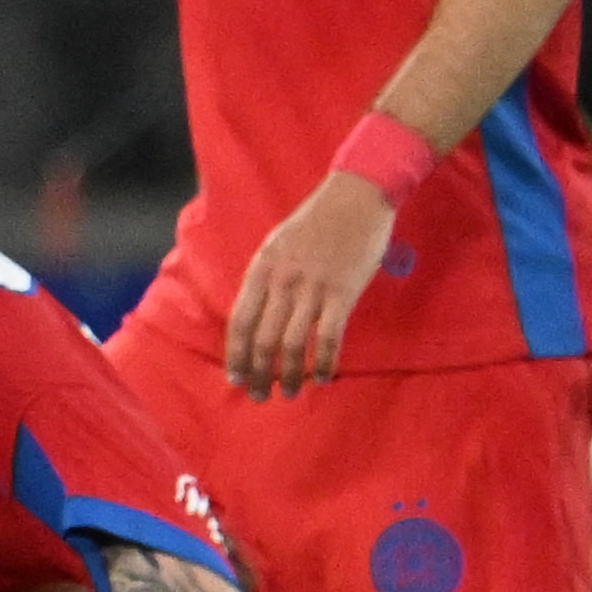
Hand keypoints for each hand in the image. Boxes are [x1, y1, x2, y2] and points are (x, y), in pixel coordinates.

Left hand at [224, 170, 392, 395]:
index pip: (239, 321)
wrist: (356, 196)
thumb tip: (256, 313)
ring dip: (289, 375)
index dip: (236, 354)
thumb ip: (266, 278)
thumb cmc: (316, 220)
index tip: (236, 378)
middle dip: (258, 373)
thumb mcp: (277, 244)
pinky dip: (324, 363)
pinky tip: (323, 378)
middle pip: (262, 340)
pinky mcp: (343, 293)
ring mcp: (313, 289)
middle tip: (260, 396)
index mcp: (261, 269)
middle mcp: (282, 282)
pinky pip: (328, 337)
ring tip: (289, 394)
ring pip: (292, 344)